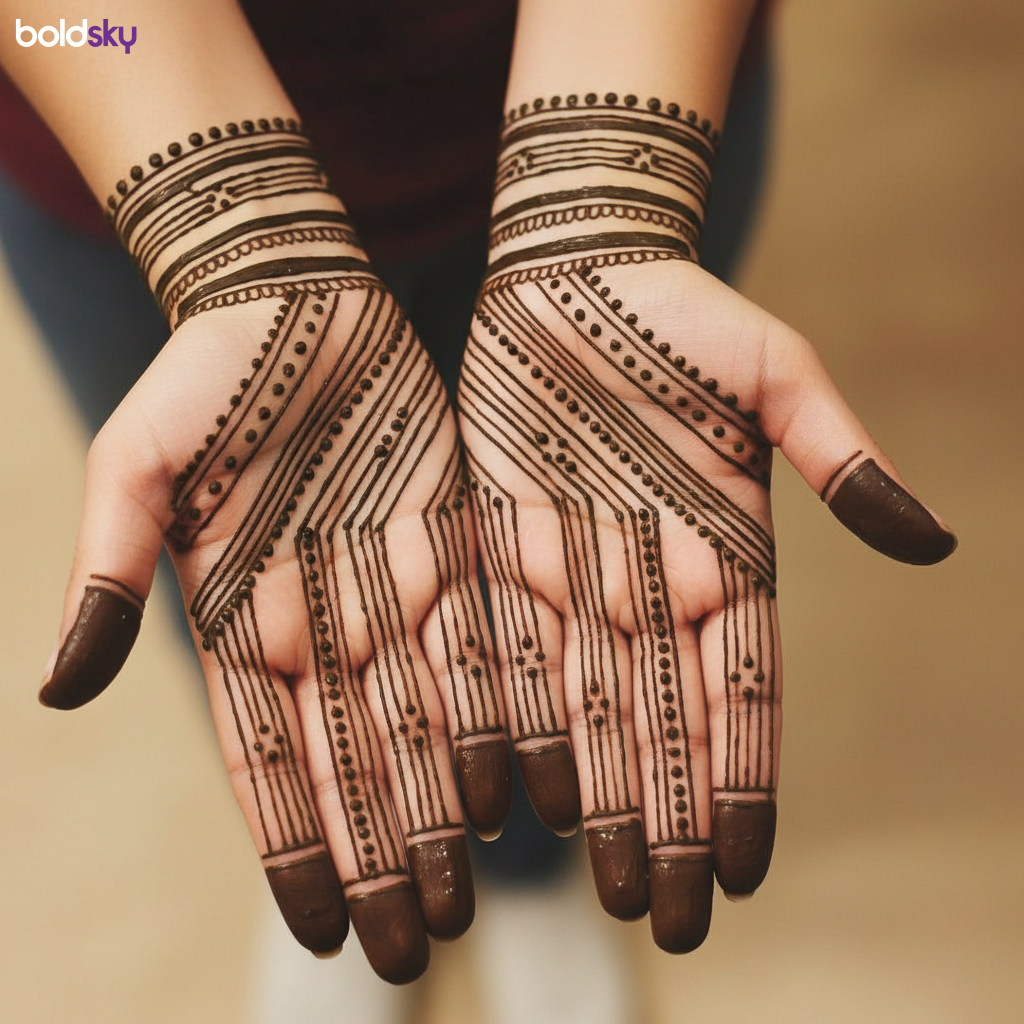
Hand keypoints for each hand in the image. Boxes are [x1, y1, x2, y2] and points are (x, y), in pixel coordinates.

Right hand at [37, 123, 510, 984]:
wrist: (297, 299)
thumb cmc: (206, 372)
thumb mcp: (137, 462)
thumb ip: (110, 570)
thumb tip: (57, 688)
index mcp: (237, 619)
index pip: (267, 760)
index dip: (294, 847)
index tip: (326, 931)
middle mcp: (318, 623)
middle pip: (354, 762)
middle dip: (382, 859)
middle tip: (414, 951)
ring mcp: (387, 591)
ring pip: (422, 722)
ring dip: (442, 813)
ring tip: (468, 897)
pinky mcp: (450, 550)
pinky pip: (480, 646)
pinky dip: (497, 717)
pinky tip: (521, 788)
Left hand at [459, 97, 954, 952]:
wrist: (572, 271)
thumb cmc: (680, 311)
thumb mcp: (773, 372)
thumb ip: (837, 453)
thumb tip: (931, 541)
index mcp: (727, 554)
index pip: (744, 693)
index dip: (744, 781)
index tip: (743, 871)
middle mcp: (651, 583)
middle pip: (665, 723)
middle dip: (668, 822)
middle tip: (666, 921)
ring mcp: (575, 573)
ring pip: (587, 708)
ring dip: (596, 800)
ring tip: (600, 886)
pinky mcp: (501, 549)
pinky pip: (507, 652)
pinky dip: (512, 726)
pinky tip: (512, 799)